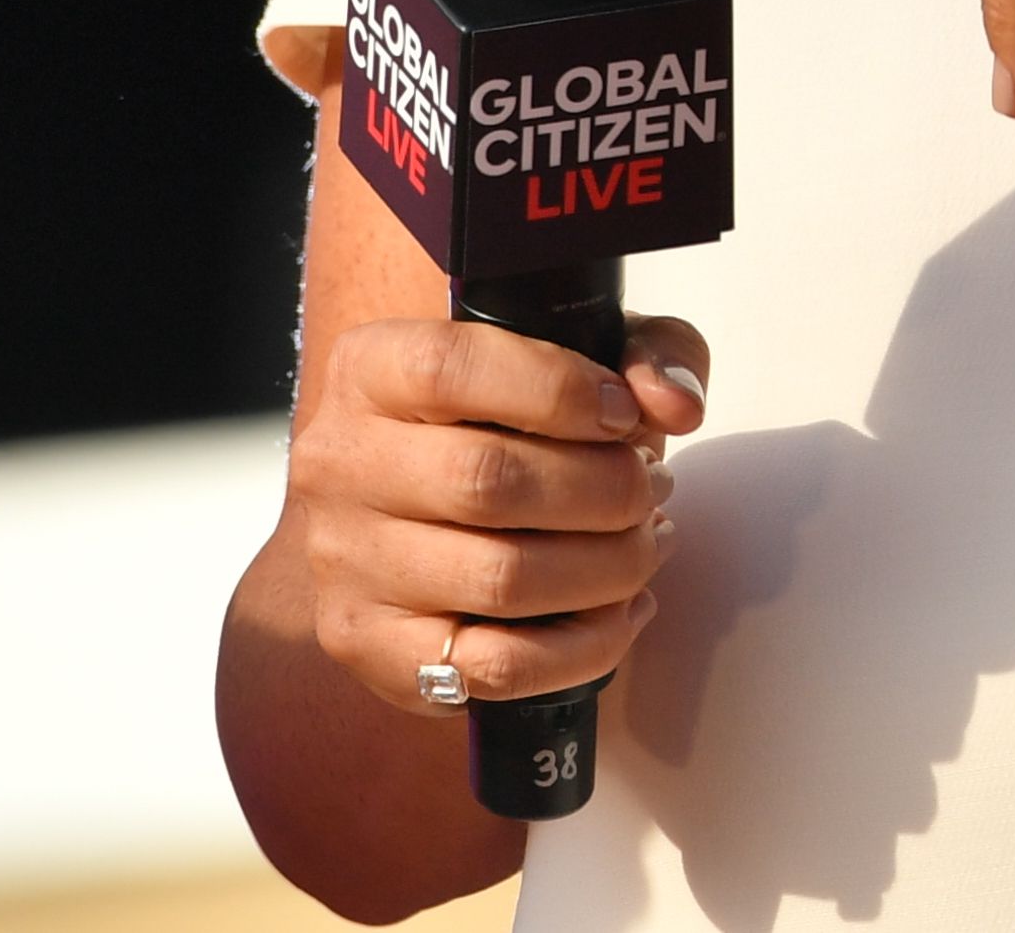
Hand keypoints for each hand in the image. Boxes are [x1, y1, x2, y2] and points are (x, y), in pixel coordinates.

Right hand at [284, 310, 709, 713]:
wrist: (399, 500)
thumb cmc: (499, 413)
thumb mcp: (570, 347)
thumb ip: (642, 349)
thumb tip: (675, 405)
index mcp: (371, 367)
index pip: (456, 370)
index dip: (562, 392)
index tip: (626, 415)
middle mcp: (339, 463)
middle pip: (488, 482)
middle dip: (603, 489)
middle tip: (652, 488)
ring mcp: (346, 564)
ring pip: (500, 580)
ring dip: (605, 567)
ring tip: (647, 542)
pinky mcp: (370, 648)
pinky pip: (494, 668)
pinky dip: (582, 647)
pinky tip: (622, 611)